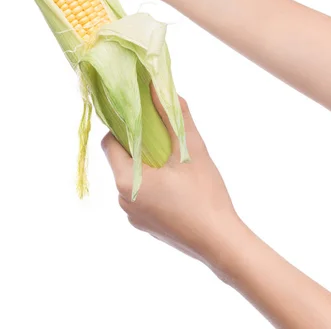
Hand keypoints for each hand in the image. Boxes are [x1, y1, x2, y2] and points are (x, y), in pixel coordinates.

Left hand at [101, 88, 239, 273]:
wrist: (221, 243)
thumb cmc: (204, 195)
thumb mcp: (192, 150)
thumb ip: (174, 117)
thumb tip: (160, 87)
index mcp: (126, 179)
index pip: (109, 143)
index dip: (123, 127)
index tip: (143, 120)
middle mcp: (122, 200)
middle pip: (122, 161)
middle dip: (140, 147)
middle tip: (164, 140)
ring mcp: (133, 216)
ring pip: (133, 179)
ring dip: (148, 167)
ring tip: (174, 164)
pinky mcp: (145, 226)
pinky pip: (142, 198)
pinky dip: (154, 187)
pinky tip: (178, 187)